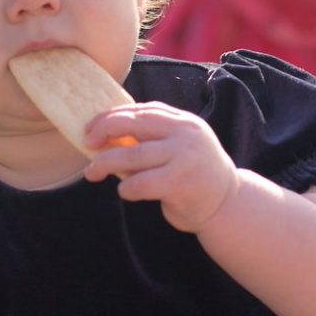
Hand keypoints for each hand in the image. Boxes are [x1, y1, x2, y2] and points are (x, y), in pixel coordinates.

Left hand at [82, 102, 237, 232]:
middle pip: (133, 125)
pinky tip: (125, 191)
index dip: (113, 116)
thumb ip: (155, 136)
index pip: (142, 110)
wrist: (228, 205)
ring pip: (132, 155)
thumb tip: (107, 132)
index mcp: (184, 122)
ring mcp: (184, 158)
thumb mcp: (181, 146)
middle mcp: (185, 135)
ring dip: (105, 163)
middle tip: (87, 142)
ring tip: (92, 172)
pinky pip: (141, 183)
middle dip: (104, 132)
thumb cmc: (195, 176)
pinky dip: (126, 188)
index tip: (91, 127)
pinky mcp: (179, 183)